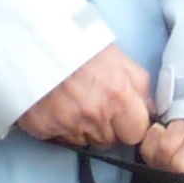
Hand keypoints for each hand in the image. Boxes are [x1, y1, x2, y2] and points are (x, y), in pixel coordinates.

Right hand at [15, 42, 157, 150]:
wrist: (32, 40)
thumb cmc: (78, 47)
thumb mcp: (118, 60)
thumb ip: (139, 88)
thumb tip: (151, 111)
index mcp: (118, 95)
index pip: (136, 133)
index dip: (130, 127)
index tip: (123, 120)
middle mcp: (95, 113)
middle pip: (110, 141)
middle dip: (107, 130)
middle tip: (94, 108)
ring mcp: (68, 123)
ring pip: (86, 141)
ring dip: (83, 129)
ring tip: (73, 103)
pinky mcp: (44, 128)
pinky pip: (60, 139)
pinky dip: (60, 128)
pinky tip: (56, 107)